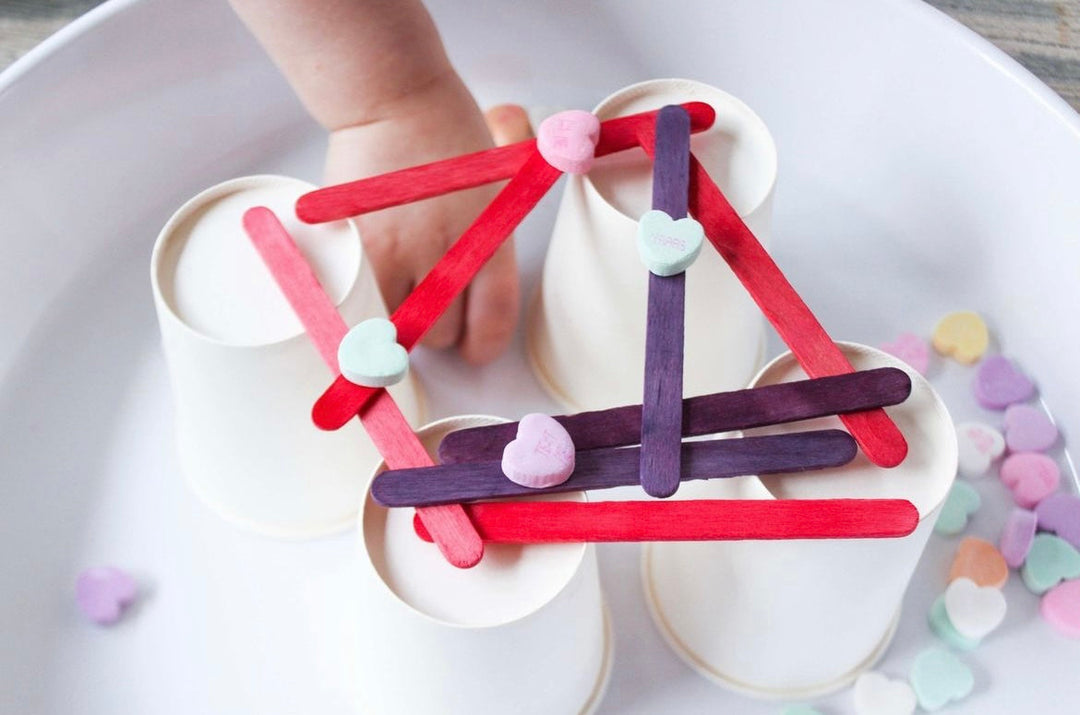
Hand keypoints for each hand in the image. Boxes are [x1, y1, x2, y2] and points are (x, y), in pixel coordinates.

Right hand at [324, 75, 532, 364]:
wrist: (395, 100)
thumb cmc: (450, 134)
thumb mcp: (496, 188)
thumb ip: (493, 239)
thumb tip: (485, 286)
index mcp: (488, 240)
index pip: (491, 319)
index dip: (482, 346)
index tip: (474, 351)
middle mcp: (444, 252)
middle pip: (438, 332)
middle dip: (434, 331)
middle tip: (427, 309)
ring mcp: (395, 252)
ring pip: (392, 326)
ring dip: (392, 322)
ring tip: (392, 297)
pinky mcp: (353, 247)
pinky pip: (355, 300)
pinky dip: (358, 302)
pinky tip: (362, 288)